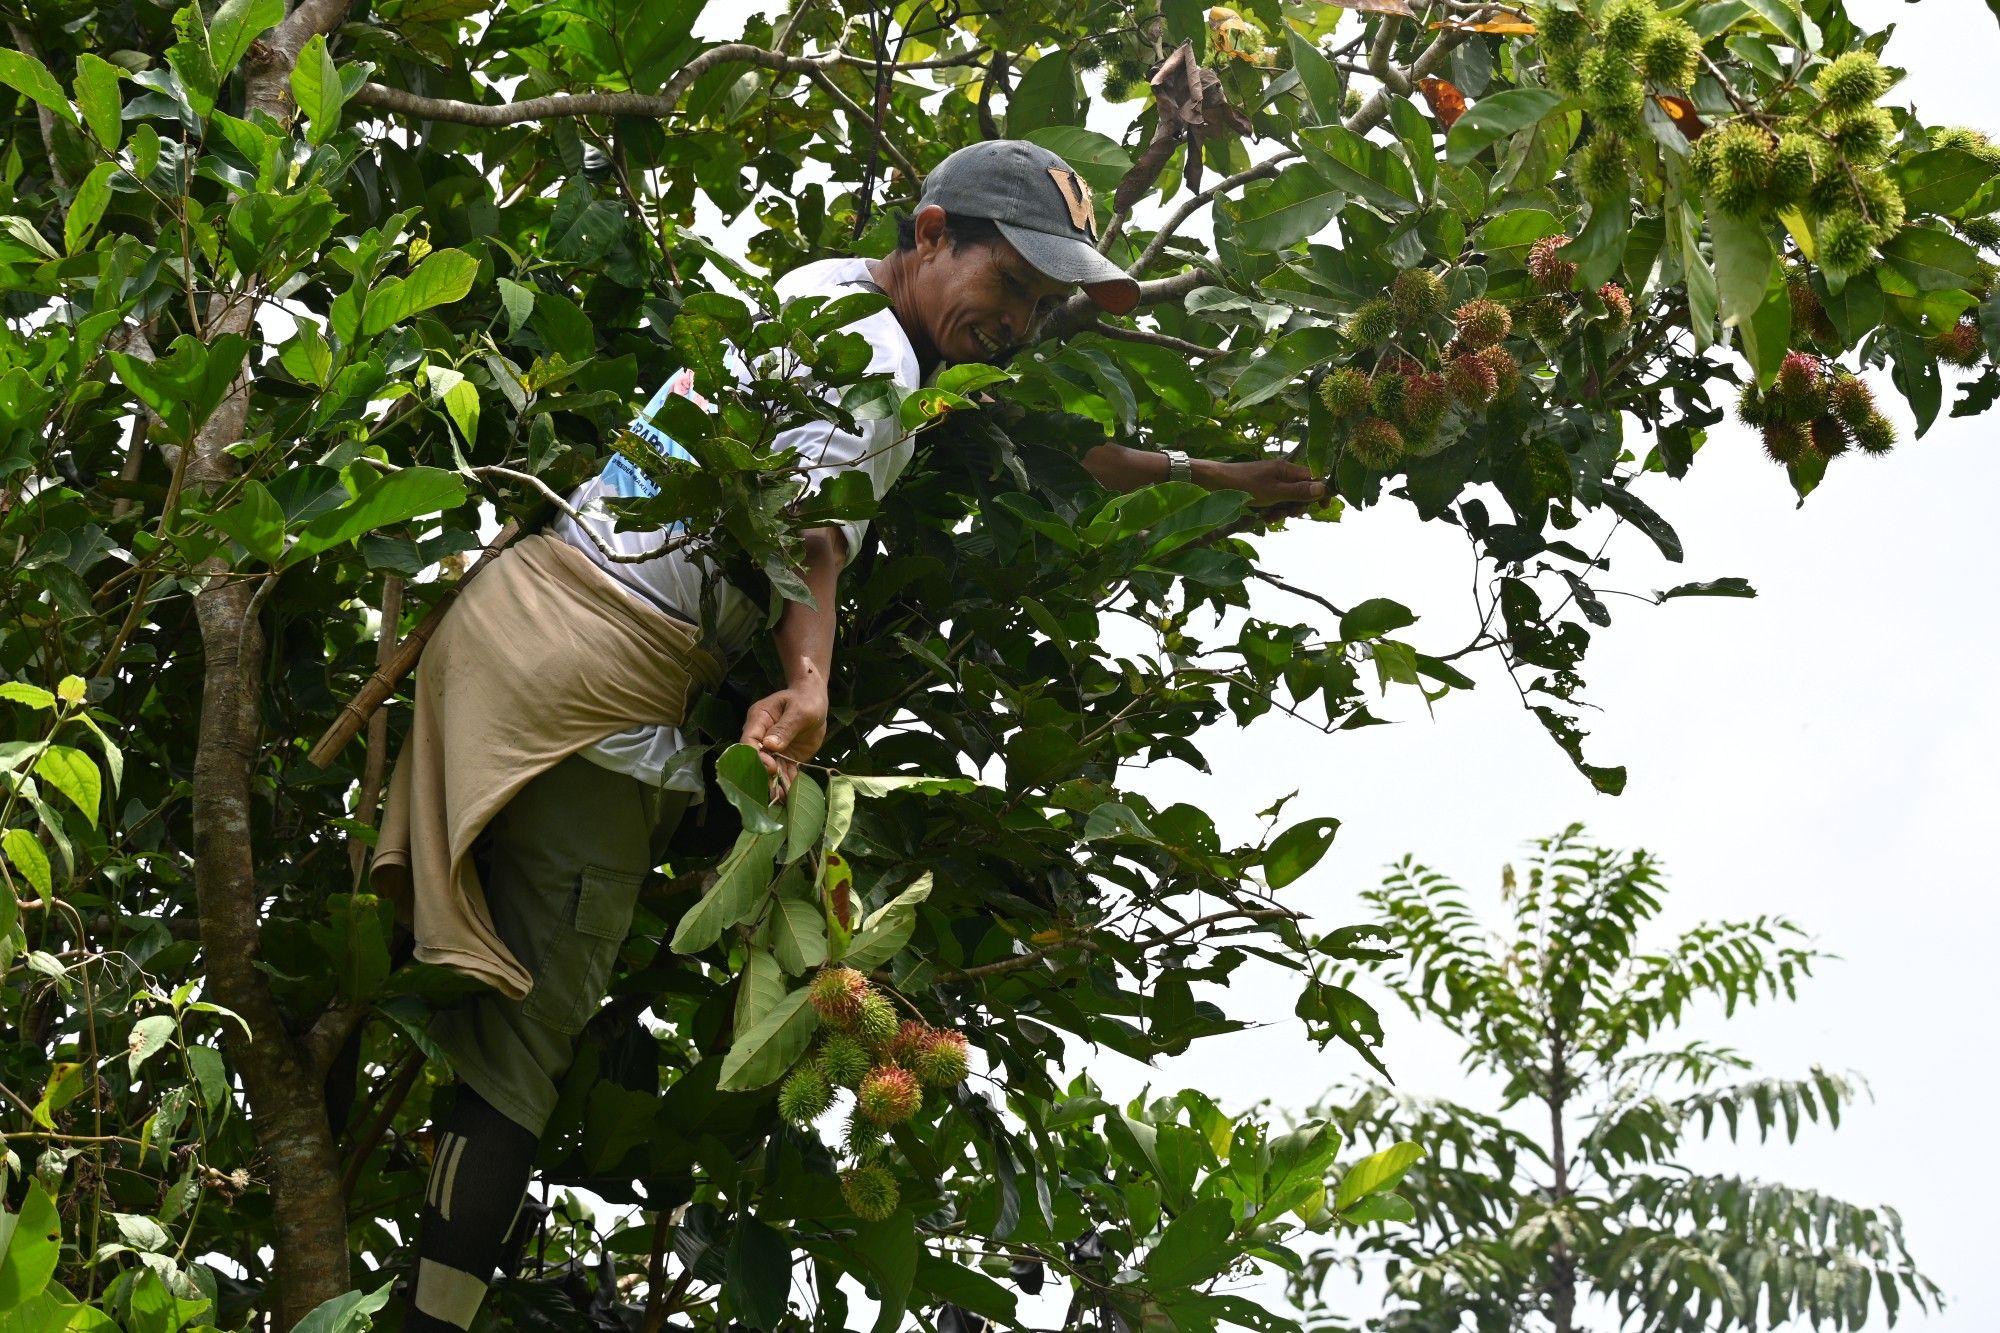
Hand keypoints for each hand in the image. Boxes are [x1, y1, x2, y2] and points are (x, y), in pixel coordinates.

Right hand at [740, 657, 828, 798]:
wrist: (815, 701)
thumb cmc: (806, 700)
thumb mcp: (800, 710)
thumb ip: (786, 727)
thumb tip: (770, 745)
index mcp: (759, 719)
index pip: (750, 740)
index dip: (756, 756)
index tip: (770, 767)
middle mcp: (762, 736)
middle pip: (757, 759)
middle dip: (764, 775)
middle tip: (773, 792)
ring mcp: (774, 749)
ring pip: (771, 769)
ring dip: (775, 784)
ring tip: (780, 799)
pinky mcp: (786, 757)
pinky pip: (785, 772)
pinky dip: (787, 784)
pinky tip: (789, 796)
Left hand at [1203, 458, 1326, 508]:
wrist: (1216, 483)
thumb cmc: (1246, 486)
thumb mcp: (1275, 492)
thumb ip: (1299, 491)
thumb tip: (1323, 488)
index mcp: (1288, 470)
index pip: (1314, 478)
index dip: (1320, 493)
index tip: (1322, 508)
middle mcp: (1282, 473)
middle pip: (1301, 491)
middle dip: (1297, 506)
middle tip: (1288, 514)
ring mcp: (1271, 481)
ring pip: (1287, 499)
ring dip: (1282, 511)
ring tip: (1270, 518)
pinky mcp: (1261, 489)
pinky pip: (1274, 501)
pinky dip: (1271, 510)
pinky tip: (1262, 517)